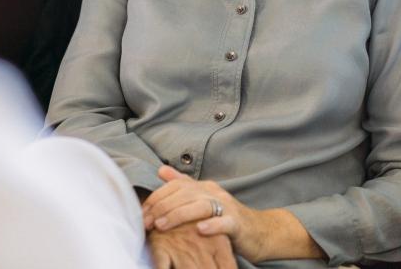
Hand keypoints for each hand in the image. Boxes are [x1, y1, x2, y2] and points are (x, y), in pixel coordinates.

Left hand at [143, 166, 321, 262]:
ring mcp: (227, 206)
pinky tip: (199, 230)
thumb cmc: (226, 217)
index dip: (157, 198)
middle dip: (162, 207)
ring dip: (179, 215)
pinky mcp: (238, 223)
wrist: (259, 231)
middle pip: (184, 194)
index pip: (176, 186)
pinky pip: (224, 222)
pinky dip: (212, 225)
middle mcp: (214, 192)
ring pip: (200, 206)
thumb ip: (183, 184)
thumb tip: (161, 170)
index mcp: (204, 186)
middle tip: (146, 222)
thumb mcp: (203, 199)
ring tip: (162, 225)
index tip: (142, 212)